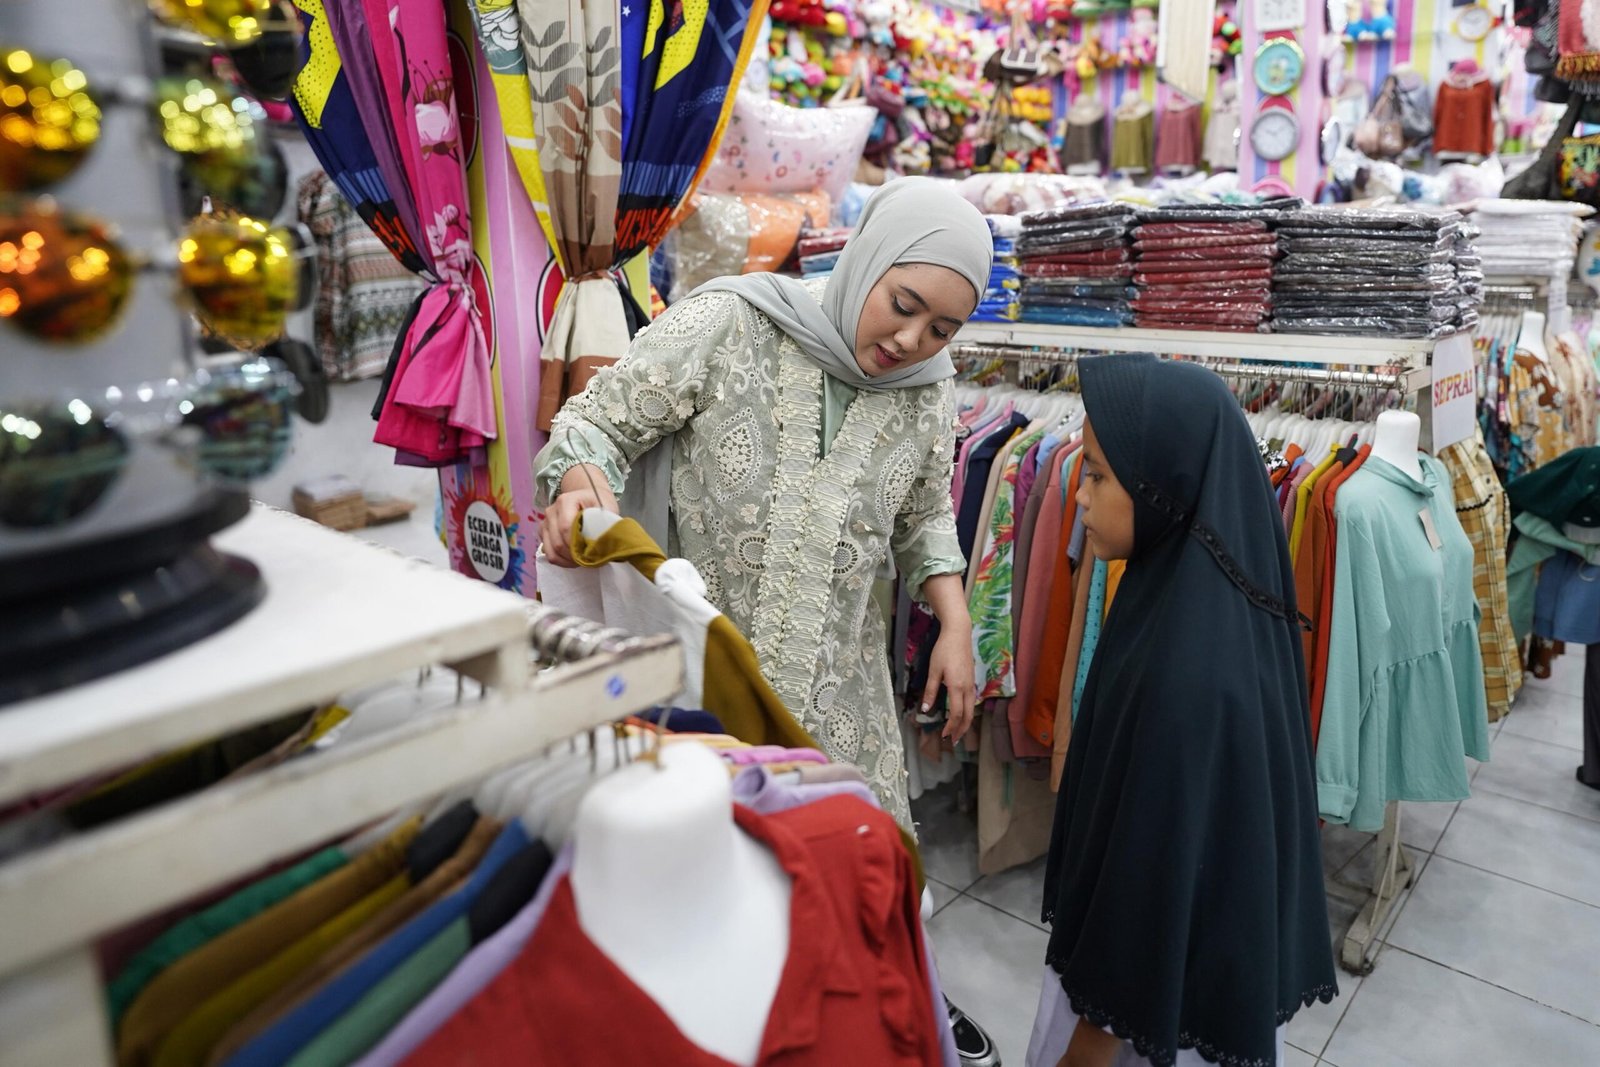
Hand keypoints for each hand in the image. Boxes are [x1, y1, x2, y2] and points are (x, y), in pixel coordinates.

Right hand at [540, 465, 616, 567]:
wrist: (588, 496)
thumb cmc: (598, 502)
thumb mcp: (607, 509)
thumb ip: (604, 525)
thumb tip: (603, 545)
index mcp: (565, 502)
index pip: (565, 528)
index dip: (577, 545)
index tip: (590, 554)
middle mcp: (551, 511)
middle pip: (558, 542)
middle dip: (574, 556)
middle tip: (589, 561)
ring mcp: (545, 522)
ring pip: (551, 550)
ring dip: (567, 560)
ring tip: (582, 561)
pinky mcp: (543, 532)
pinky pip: (548, 552)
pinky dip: (561, 560)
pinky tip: (573, 559)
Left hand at [924, 623, 975, 743]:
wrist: (959, 633)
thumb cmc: (944, 650)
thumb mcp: (934, 670)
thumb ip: (930, 691)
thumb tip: (925, 709)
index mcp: (957, 687)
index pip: (956, 714)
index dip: (951, 727)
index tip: (943, 736)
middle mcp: (968, 688)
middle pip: (968, 715)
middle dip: (962, 729)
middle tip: (954, 741)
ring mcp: (972, 683)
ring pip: (972, 709)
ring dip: (966, 722)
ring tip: (958, 731)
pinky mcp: (972, 679)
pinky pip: (972, 701)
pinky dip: (968, 712)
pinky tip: (962, 713)